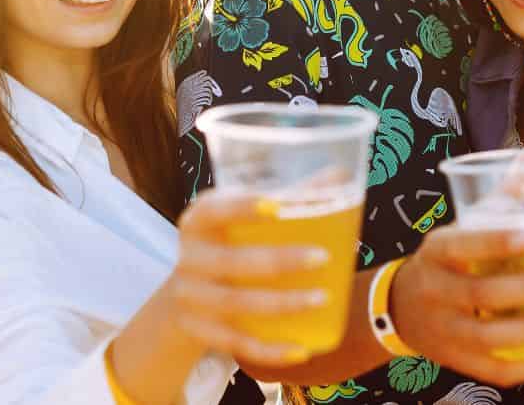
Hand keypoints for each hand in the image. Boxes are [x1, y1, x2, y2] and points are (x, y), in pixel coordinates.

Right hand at [167, 191, 332, 367]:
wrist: (183, 298)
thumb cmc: (226, 246)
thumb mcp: (240, 221)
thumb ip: (285, 198)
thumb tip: (341, 174)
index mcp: (197, 222)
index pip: (213, 210)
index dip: (241, 208)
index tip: (277, 205)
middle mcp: (188, 259)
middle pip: (232, 262)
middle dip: (279, 261)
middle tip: (322, 257)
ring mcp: (191, 298)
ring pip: (237, 304)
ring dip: (282, 304)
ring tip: (322, 298)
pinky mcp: (200, 331)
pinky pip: (237, 343)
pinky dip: (270, 349)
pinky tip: (301, 349)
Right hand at [390, 222, 523, 387]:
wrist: (399, 307)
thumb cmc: (443, 262)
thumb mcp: (458, 228)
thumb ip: (498, 199)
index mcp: (436, 252)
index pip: (460, 246)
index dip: (494, 243)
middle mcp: (435, 291)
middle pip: (482, 294)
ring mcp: (443, 329)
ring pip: (488, 337)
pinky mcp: (453, 358)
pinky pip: (489, 369)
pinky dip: (520, 366)